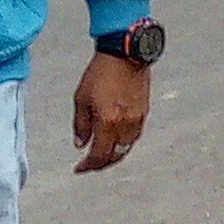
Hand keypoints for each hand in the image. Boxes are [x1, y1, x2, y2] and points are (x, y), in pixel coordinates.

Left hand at [71, 52, 150, 174]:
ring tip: (102, 154)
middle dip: (101, 164)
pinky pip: (134, 136)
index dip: (88, 165)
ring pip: (126, 148)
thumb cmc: (102, 72)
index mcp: (108, 122)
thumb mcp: (81, 99)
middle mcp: (125, 125)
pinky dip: (123, 143)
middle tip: (89, 165)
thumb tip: (81, 143)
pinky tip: (115, 140)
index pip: (99, 155)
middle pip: (115, 156)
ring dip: (113, 155)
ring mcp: (137, 119)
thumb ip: (81, 125)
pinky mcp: (144, 112)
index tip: (79, 168)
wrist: (126, 54)